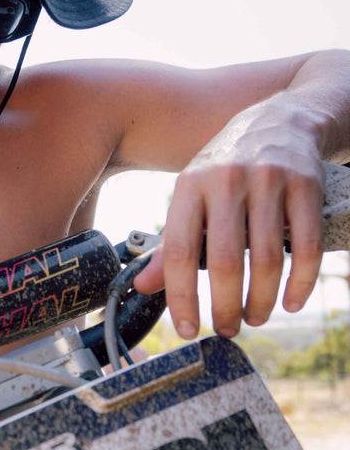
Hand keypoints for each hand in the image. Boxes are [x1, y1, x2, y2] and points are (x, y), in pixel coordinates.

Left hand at [134, 114, 324, 338]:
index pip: (177, 250)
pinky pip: (307, 246)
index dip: (180, 296)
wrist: (281, 119)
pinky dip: (300, 283)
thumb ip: (169, 242)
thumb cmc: (227, 167)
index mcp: (190, 185)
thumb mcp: (191, 195)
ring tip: (255, 318)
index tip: (187, 330)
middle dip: (224, 307)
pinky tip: (291, 301)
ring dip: (261, 300)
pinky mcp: (306, 185)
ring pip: (267, 258)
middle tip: (227, 330)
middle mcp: (227, 180)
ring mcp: (269, 181)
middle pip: (225, 260)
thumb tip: (142, 287)